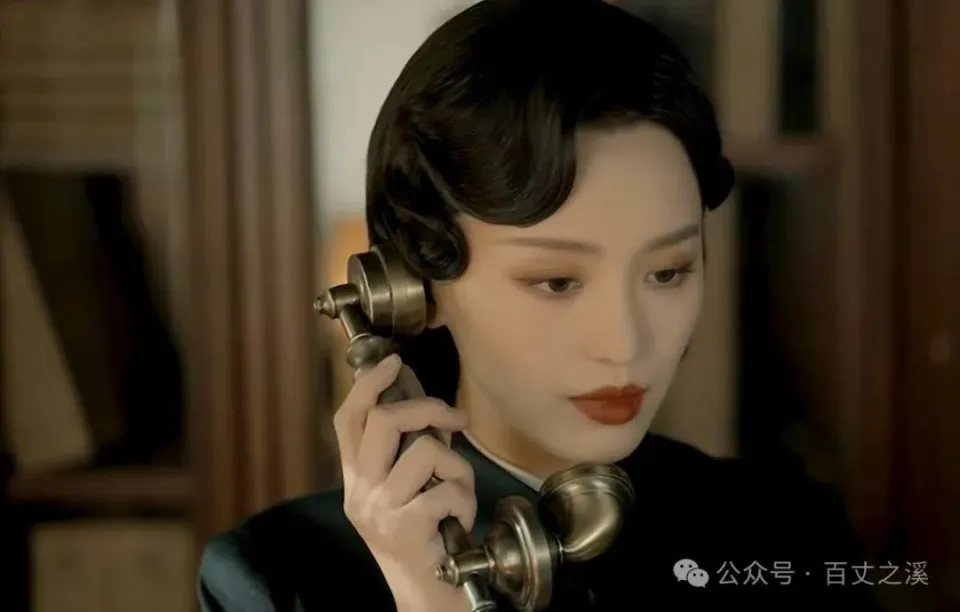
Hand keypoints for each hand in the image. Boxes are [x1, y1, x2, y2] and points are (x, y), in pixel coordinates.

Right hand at [334, 354, 476, 611]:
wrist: (422, 589)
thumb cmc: (421, 534)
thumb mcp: (402, 490)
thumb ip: (405, 453)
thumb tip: (426, 407)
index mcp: (355, 477)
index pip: (348, 418)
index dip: (368, 385)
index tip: (392, 361)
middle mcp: (360, 490)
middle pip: (383, 421)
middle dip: (427, 408)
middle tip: (455, 418)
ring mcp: (379, 508)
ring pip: (424, 452)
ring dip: (456, 466)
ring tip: (457, 490)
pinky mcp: (404, 526)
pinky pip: (447, 490)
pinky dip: (464, 500)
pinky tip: (459, 518)